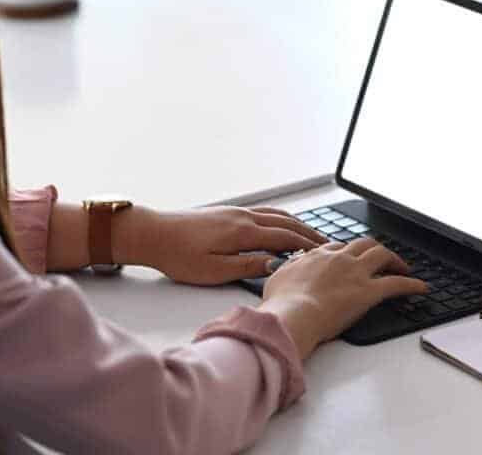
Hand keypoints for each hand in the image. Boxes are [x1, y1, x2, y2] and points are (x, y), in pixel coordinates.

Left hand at [121, 206, 327, 285]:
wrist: (152, 234)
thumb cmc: (178, 255)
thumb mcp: (215, 270)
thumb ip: (248, 267)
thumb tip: (276, 265)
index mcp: (242, 232)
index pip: (285, 237)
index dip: (308, 246)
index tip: (327, 253)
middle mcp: (242, 217)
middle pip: (285, 223)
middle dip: (309, 233)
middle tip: (329, 244)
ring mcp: (234, 212)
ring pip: (275, 214)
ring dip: (296, 223)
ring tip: (311, 234)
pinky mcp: (225, 213)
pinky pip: (262, 212)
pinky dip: (280, 218)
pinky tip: (280, 224)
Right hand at [259, 239, 428, 358]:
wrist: (292, 315)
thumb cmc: (281, 303)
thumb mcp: (276, 279)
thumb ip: (286, 271)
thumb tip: (284, 269)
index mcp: (316, 255)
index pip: (337, 246)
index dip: (348, 251)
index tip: (351, 257)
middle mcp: (338, 259)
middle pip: (363, 244)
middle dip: (374, 249)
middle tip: (381, 258)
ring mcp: (355, 273)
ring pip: (382, 255)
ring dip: (395, 260)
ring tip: (403, 267)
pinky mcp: (369, 292)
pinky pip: (397, 284)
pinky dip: (412, 285)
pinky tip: (421, 288)